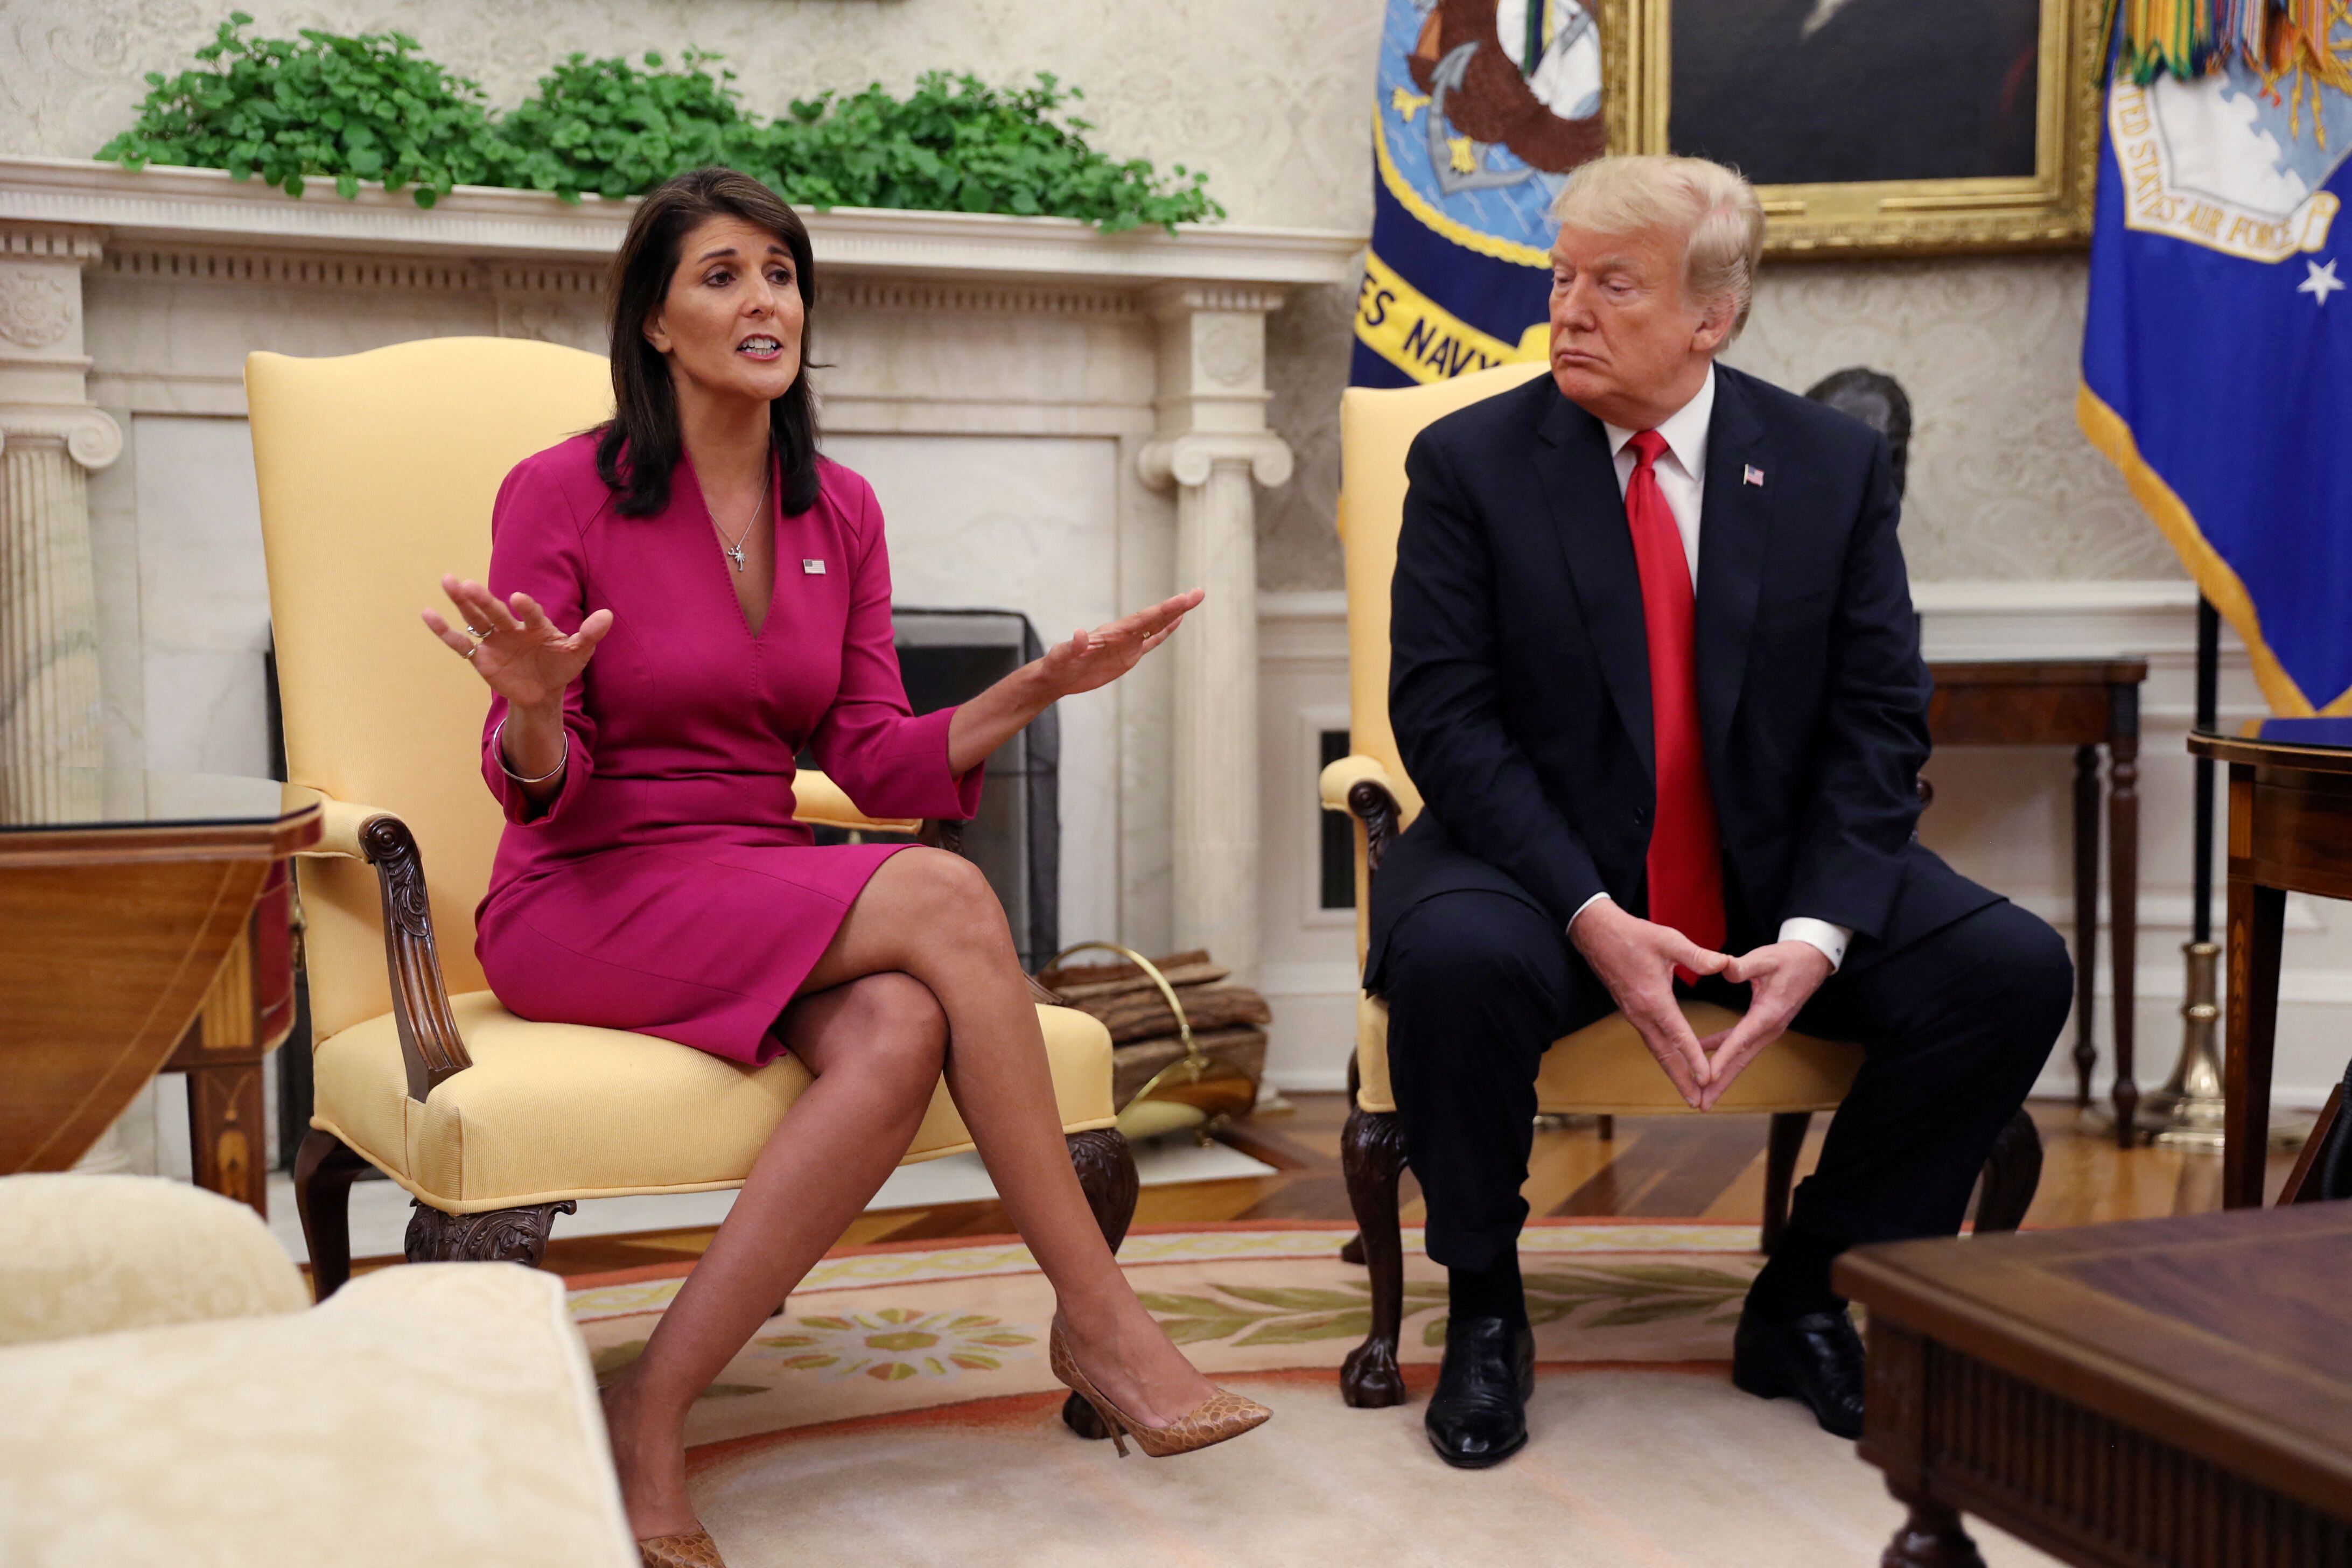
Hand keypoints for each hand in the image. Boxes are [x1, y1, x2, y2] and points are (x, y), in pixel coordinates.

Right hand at [421, 575, 612, 711]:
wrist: (544, 691)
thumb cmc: (561, 666)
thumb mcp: (579, 652)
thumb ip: (590, 634)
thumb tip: (608, 616)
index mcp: (536, 625)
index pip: (530, 613)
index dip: (526, 606)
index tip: (517, 598)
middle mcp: (512, 628)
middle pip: (495, 611)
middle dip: (482, 599)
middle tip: (467, 583)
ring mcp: (495, 641)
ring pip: (475, 619)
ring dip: (461, 603)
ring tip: (448, 581)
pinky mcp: (482, 658)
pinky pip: (461, 643)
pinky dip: (444, 631)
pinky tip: (427, 614)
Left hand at [1035, 589, 1203, 698]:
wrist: (1056, 676)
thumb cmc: (1057, 666)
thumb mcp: (1062, 658)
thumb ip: (1072, 647)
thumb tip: (1078, 634)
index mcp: (1112, 633)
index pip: (1143, 619)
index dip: (1164, 610)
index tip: (1183, 600)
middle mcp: (1122, 634)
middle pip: (1155, 618)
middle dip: (1177, 606)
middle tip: (1199, 593)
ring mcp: (1126, 644)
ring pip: (1156, 626)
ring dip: (1175, 614)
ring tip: (1193, 600)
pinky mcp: (1127, 656)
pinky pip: (1150, 641)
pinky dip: (1165, 632)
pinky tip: (1177, 622)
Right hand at [1568, 899, 1729, 1107]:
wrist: (1597, 934)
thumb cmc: (1634, 935)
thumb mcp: (1669, 940)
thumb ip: (1698, 955)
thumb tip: (1726, 965)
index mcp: (1653, 999)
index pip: (1678, 1034)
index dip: (1694, 1058)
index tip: (1708, 1079)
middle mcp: (1642, 1014)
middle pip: (1665, 1055)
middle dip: (1682, 1080)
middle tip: (1697, 1103)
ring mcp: (1635, 1015)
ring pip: (1657, 1051)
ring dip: (1674, 1073)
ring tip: (1689, 1093)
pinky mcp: (1633, 1012)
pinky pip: (1652, 1041)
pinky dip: (1665, 1057)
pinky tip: (1675, 1064)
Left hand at [1694, 941, 1833, 1109]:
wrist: (1813, 961)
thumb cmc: (1790, 958)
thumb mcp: (1766, 957)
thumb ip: (1743, 965)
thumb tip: (1724, 968)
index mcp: (1768, 1013)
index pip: (1741, 1040)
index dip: (1723, 1058)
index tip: (1707, 1077)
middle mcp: (1769, 1028)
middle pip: (1741, 1060)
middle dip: (1720, 1084)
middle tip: (1701, 1104)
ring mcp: (1768, 1030)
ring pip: (1741, 1057)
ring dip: (1721, 1076)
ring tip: (1701, 1094)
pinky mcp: (1764, 1026)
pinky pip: (1740, 1044)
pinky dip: (1723, 1053)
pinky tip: (1701, 1053)